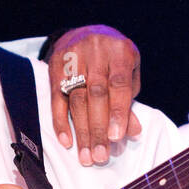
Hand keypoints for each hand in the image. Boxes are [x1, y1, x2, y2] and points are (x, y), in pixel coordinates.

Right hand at [48, 25, 142, 165]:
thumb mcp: (129, 73)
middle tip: (100, 156)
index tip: (116, 138)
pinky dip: (60, 121)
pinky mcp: (55, 66)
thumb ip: (129, 100)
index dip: (118, 112)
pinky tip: (66, 140)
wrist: (85, 32)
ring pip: (76, 98)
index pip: (119, 85)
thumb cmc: (113, 59)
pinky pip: (56, 97)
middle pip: (96, 94)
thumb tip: (132, 132)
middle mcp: (96, 52)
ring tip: (86, 155)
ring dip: (80, 130)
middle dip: (98, 128)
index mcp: (120, 51)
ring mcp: (73, 57)